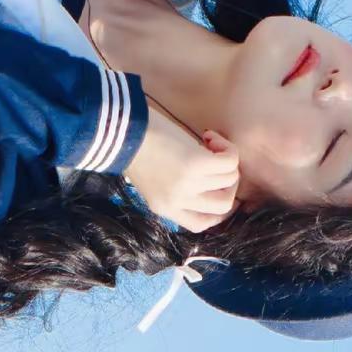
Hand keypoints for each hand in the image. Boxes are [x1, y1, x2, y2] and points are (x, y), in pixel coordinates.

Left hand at [125, 106, 239, 233]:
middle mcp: (177, 202)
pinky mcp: (196, 164)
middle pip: (223, 206)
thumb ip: (177, 188)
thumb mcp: (155, 179)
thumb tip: (212, 182)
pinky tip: (210, 137)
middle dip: (228, 184)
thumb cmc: (135, 145)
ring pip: (230, 179)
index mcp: (164, 209)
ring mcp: (188, 185)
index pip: (202, 224)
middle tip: (217, 164)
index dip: (216, 209)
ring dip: (227, 160)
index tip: (216, 187)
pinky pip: (230, 162)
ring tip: (209, 142)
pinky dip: (227, 149)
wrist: (121, 127)